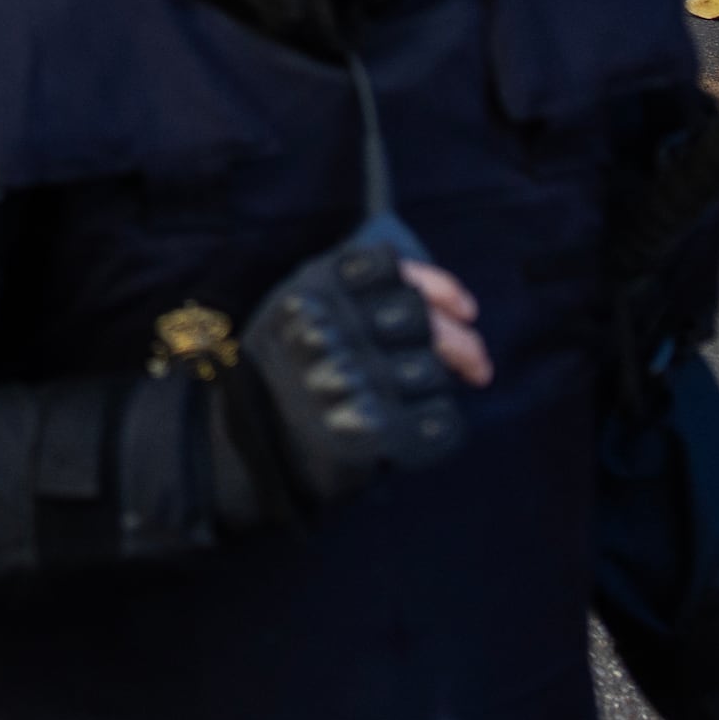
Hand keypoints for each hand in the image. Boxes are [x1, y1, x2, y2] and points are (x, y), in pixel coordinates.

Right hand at [228, 242, 472, 514]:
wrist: (244, 449)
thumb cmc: (286, 373)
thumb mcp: (300, 311)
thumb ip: (355, 291)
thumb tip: (447, 303)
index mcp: (309, 292)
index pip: (392, 270)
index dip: (439, 289)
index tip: (464, 311)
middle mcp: (325, 331)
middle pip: (419, 320)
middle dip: (458, 343)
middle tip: (474, 363)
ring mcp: (341, 381)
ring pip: (430, 372)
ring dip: (438, 388)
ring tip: (424, 397)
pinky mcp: (360, 431)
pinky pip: (437, 423)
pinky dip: (441, 428)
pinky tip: (426, 428)